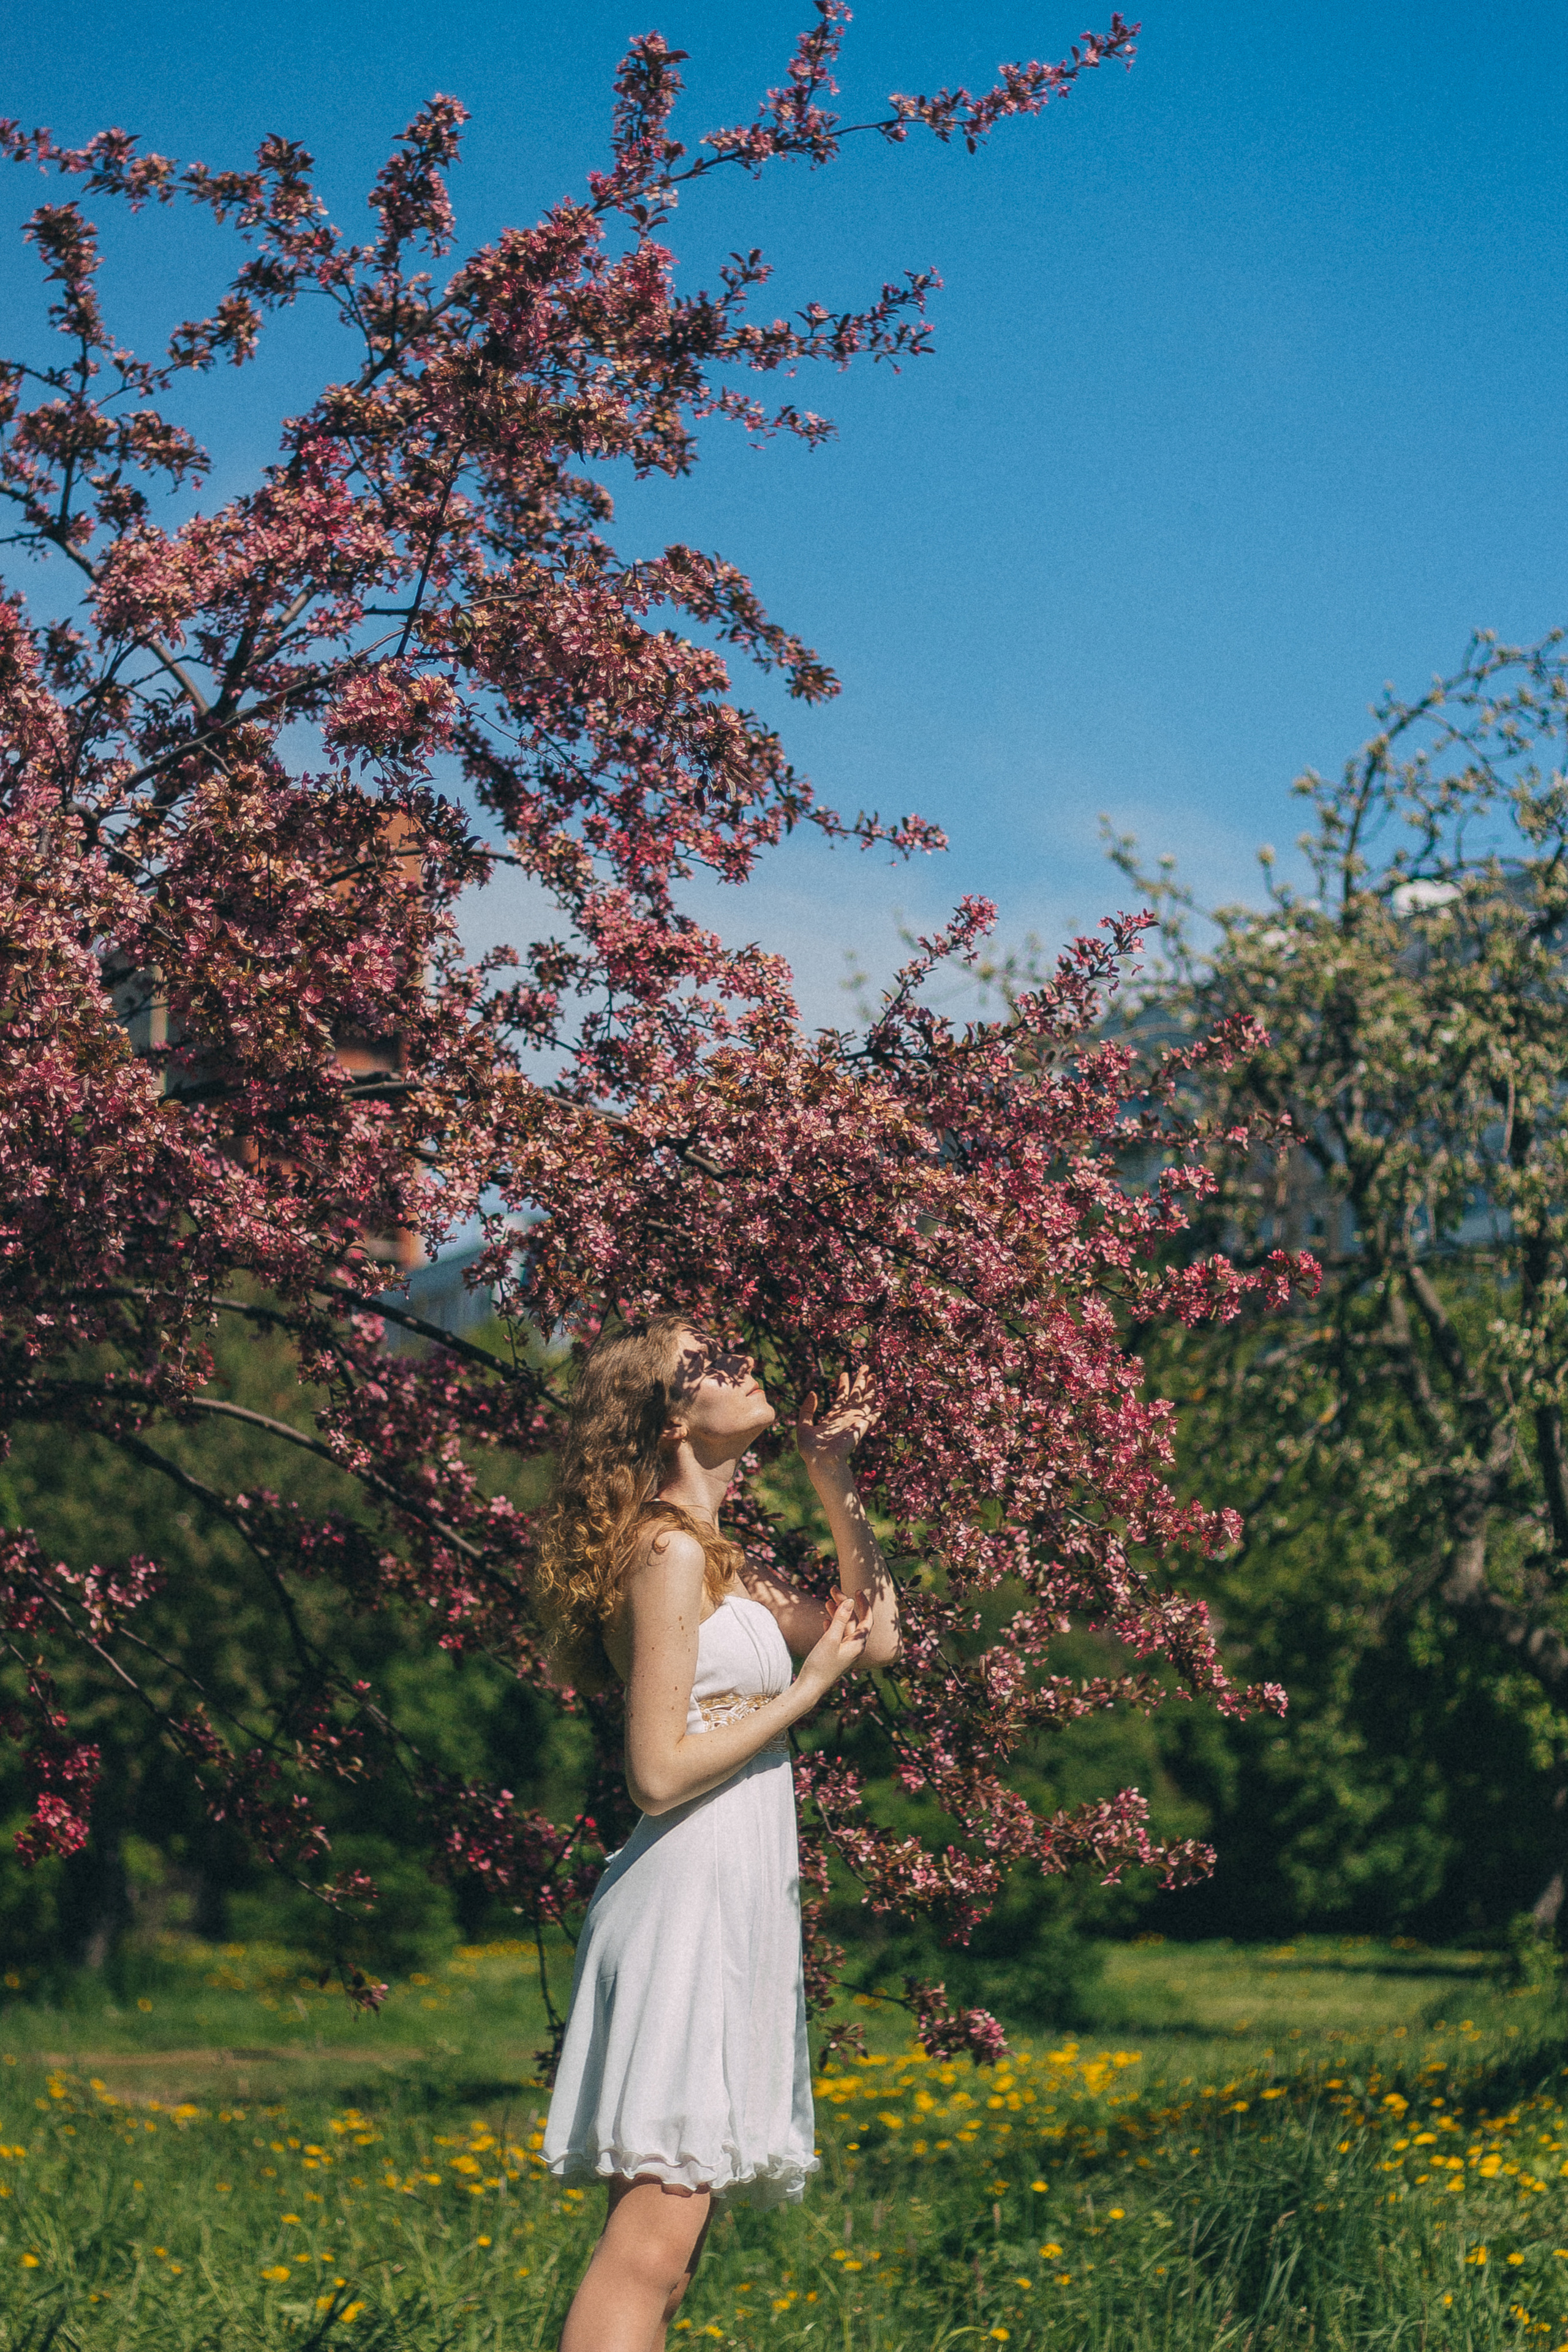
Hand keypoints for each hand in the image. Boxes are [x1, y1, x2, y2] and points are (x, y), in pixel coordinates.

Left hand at [796, 1365, 878, 1484]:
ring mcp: (854, 1422)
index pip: (841, 1398)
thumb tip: (813, 1393)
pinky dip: (877, 1412)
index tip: (844, 1374)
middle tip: (865, 1367)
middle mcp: (845, 1418)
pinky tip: (883, 1405)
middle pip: (855, 1396)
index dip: (843, 1386)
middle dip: (860, 1382)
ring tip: (873, 1375)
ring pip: (865, 1402)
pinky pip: (872, 1417)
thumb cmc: (811, 1448)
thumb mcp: (804, 1425)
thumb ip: (807, 1409)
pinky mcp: (861, 1426)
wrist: (821, 1460)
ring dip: (870, 1389)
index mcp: (832, 1418)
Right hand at [798, 1589, 870, 1697]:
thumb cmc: (821, 1665)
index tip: (857, 1590)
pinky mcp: (835, 1655)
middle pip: (853, 1621)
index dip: (864, 1604)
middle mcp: (854, 1647)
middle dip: (845, 1604)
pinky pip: (837, 1636)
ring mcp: (844, 1651)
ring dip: (837, 1613)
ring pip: (844, 1627)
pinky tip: (825, 1620)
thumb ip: (840, 1619)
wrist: (810, 1687)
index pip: (867, 1619)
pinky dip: (832, 1625)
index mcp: (858, 1644)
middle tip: (833, 1589)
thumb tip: (850, 1601)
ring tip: (827, 1600)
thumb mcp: (830, 1639)